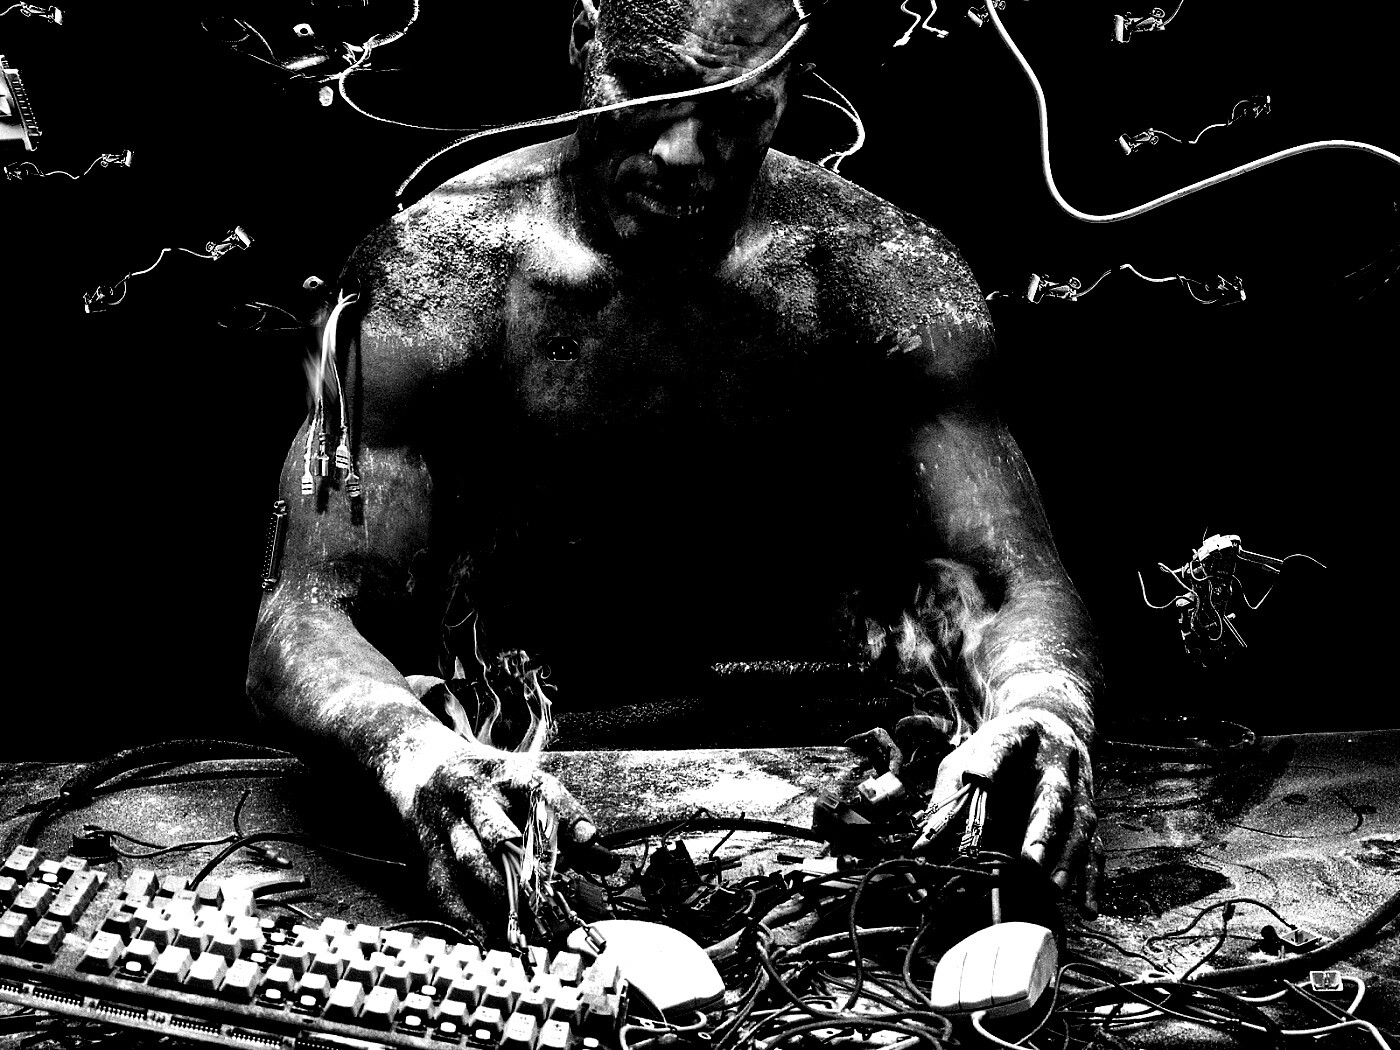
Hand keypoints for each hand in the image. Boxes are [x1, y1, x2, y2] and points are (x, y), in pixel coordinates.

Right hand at [389, 736, 616, 938]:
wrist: (414, 761)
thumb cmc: (487, 783)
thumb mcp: (523, 787)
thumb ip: (566, 822)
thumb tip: (609, 863)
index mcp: (506, 773)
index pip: (541, 790)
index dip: (567, 816)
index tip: (591, 841)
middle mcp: (474, 794)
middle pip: (498, 830)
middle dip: (526, 868)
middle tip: (551, 898)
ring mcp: (446, 822)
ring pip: (470, 861)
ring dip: (499, 896)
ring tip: (526, 925)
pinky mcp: (426, 850)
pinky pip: (443, 885)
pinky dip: (464, 914)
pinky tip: (486, 936)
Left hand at [913, 709, 1100, 916]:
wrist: (1052, 726)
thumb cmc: (1002, 748)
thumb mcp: (969, 755)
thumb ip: (949, 793)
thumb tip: (923, 846)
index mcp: (1021, 737)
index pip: (1003, 747)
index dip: (990, 762)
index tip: (975, 777)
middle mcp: (1057, 764)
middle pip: (1054, 796)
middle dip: (1043, 829)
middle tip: (1031, 861)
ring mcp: (1078, 790)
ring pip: (1080, 825)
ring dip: (1069, 858)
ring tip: (1054, 888)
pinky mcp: (1087, 816)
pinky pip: (1095, 848)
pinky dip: (1092, 879)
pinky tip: (1087, 908)